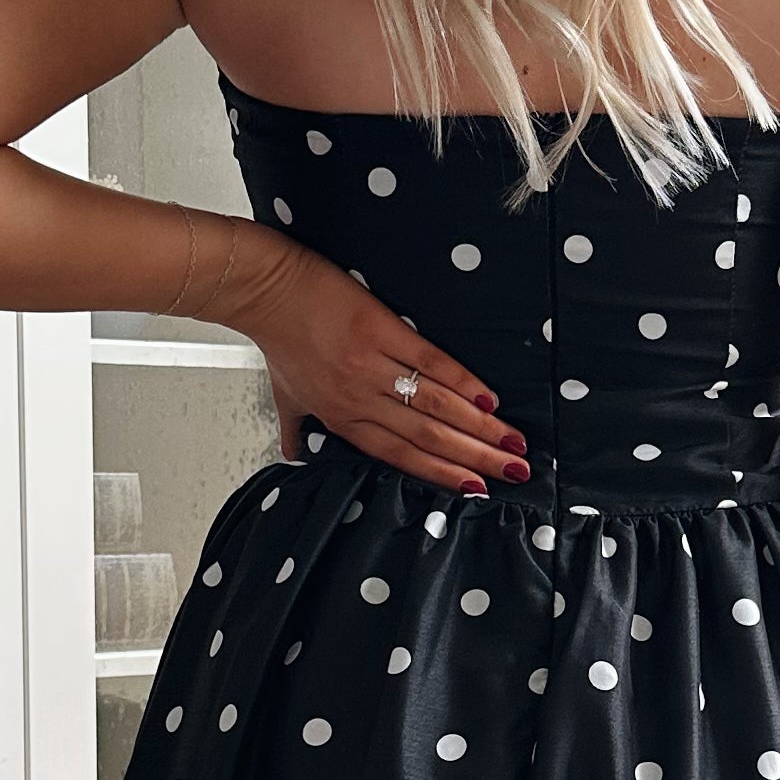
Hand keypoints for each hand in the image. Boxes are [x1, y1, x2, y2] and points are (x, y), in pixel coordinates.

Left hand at [207, 227, 528, 494]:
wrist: (265, 289)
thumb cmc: (278, 337)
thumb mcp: (286, 395)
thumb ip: (299, 430)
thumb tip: (296, 456)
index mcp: (342, 418)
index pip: (400, 456)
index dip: (442, 475)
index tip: (477, 489)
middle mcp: (359, 399)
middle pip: (427, 438)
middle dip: (476, 458)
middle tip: (514, 472)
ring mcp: (370, 365)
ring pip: (434, 406)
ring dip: (479, 426)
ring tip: (512, 441)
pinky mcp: (379, 329)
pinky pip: (429, 362)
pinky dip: (461, 381)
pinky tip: (487, 397)